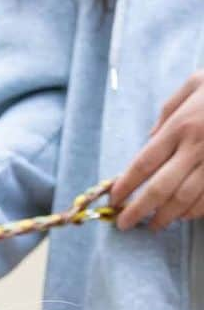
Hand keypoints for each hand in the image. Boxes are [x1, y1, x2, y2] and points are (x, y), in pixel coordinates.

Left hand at [111, 71, 203, 229]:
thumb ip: (169, 111)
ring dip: (166, 217)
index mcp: (181, 126)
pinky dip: (195, 212)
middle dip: (138, 211)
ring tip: (154, 225)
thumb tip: (150, 138)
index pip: (143, 164)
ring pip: (185, 200)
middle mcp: (197, 147)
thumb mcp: (196, 84)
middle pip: (159, 189)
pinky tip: (184, 216)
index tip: (113, 199)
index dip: (124, 186)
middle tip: (125, 224)